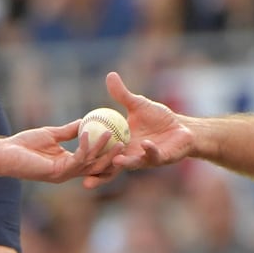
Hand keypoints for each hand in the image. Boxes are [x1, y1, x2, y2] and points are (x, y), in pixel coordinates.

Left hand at [0, 121, 117, 182]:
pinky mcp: (57, 172)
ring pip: (89, 163)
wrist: (5, 152)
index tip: (120, 138)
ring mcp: (64, 174)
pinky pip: (76, 159)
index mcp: (68, 165)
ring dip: (101, 148)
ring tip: (111, 133)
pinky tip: (87, 133)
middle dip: (112, 156)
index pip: (93, 161)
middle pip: (97, 166)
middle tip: (124, 141)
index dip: (107, 153)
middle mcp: (69, 172)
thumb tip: (84, 121)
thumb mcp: (51, 134)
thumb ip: (69, 131)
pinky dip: (84, 146)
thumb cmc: (24, 144)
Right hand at [90, 71, 195, 186]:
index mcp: (120, 144)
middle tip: (86, 177)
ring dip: (124, 162)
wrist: (182, 126)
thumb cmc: (158, 118)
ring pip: (131, 164)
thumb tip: (110, 75)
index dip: (87, 158)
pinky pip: (153, 156)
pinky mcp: (161, 158)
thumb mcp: (137, 104)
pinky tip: (146, 144)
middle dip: (99, 174)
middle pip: (110, 167)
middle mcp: (129, 155)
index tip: (71, 159)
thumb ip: (122, 95)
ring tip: (115, 160)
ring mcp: (144, 158)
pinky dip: (149, 150)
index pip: (100, 153)